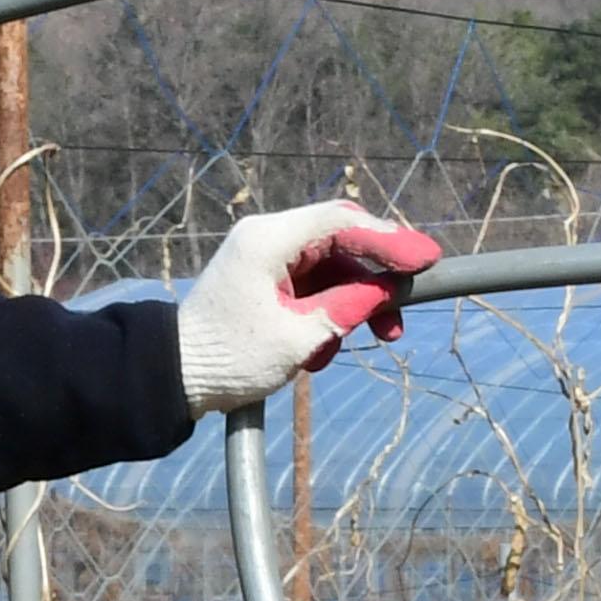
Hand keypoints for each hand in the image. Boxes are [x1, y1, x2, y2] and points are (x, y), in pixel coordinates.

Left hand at [177, 202, 440, 411]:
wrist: (174, 377)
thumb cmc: (227, 357)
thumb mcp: (298, 338)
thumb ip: (347, 308)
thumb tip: (386, 291)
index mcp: (268, 240)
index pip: (343, 223)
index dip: (391, 239)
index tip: (427, 260)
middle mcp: (267, 237)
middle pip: (342, 238)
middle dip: (378, 273)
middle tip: (407, 306)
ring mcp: (266, 257)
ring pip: (332, 265)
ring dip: (358, 299)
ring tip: (381, 336)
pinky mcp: (267, 278)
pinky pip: (314, 284)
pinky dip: (332, 310)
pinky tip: (329, 347)